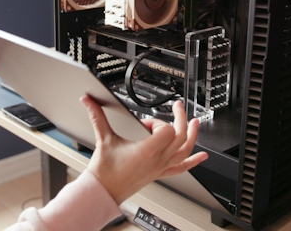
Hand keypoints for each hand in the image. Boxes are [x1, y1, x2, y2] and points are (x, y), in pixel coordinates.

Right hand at [81, 96, 207, 203]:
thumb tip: (88, 100)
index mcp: (147, 150)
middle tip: (178, 107)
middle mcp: (157, 160)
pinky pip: (181, 169)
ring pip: (185, 151)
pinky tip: (202, 157)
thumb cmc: (105, 170)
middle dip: (181, 118)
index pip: (167, 130)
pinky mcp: (159, 174)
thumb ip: (96, 116)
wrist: (104, 190)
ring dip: (193, 136)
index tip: (146, 123)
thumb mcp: (103, 139)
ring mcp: (160, 168)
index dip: (158, 122)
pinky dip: (194, 162)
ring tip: (195, 123)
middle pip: (180, 137)